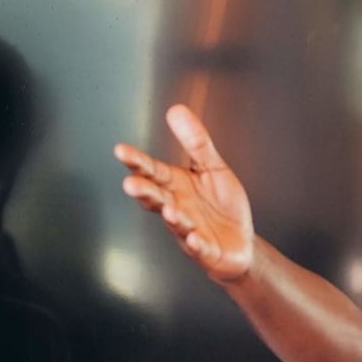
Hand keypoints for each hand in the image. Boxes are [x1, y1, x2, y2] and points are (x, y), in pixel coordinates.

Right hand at [114, 105, 254, 281]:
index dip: (137, 162)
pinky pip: (198, 248)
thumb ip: (196, 142)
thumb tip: (176, 110)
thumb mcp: (212, 167)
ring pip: (175, 223)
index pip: (152, 171)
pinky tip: (194, 238)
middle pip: (156, 198)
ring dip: (171, 216)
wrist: (241, 242)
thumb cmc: (222, 206)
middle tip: (131, 183)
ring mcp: (188, 230)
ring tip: (169, 209)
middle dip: (143, 191)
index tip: (121, 150)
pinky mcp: (205, 250)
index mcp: (175, 185)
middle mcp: (176, 207)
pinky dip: (195, 244)